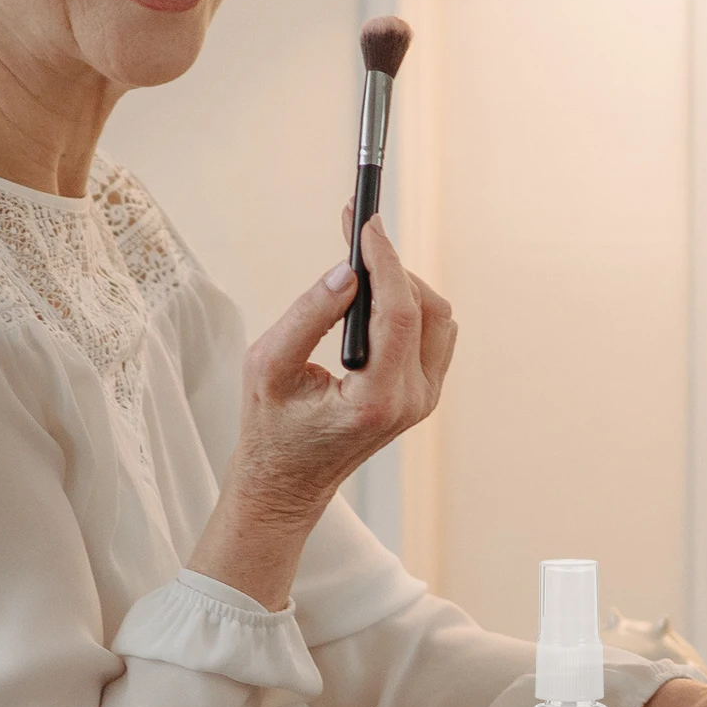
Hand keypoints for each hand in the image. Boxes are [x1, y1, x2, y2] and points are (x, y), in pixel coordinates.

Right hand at [189, 212, 455, 607]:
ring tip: (359, 270)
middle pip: (426, 309)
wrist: (286, 483)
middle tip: (355, 237)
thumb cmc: (270, 429)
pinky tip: (370, 298)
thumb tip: (348, 269)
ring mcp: (423, 400)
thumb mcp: (269, 366)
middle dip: (392, 267)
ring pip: (437, 318)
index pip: (399, 313)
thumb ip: (309, 313)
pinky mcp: (422, 394)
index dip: (385, 260)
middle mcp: (412, 401)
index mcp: (376, 400)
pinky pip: (432, 334)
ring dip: (402, 286)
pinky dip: (406, 306)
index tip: (365, 222)